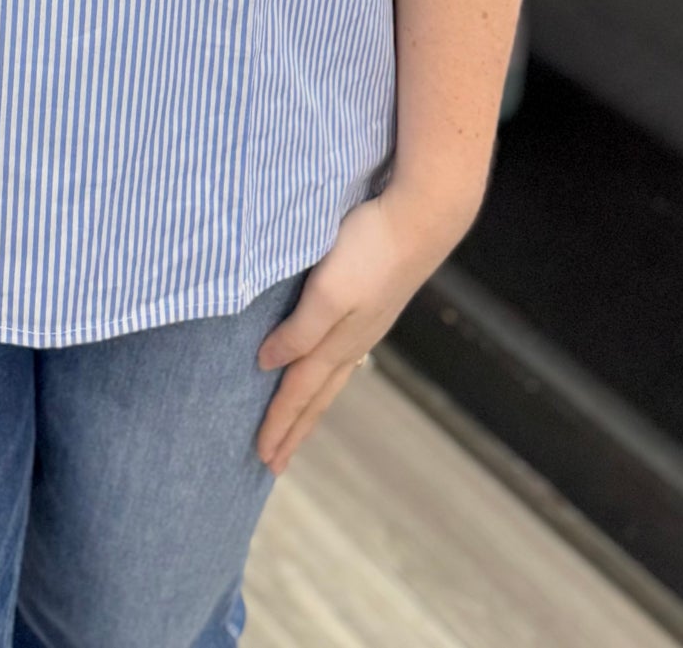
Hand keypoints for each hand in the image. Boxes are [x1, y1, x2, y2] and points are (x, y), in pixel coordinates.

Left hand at [254, 185, 472, 474]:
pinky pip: (341, 355)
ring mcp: (366, 325)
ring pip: (330, 377)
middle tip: (274, 462)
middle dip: (294, 428)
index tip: (260, 457)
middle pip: (316, 395)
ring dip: (310, 404)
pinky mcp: (373, 304)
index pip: (297, 392)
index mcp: (337, 342)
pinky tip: (325, 365)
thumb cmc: (370, 249)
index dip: (277, 423)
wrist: (422, 219)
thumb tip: (268, 365)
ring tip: (297, 424)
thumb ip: (299, 332)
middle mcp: (352, 341)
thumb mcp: (327, 292)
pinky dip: (325, 374)